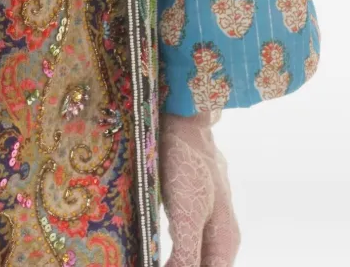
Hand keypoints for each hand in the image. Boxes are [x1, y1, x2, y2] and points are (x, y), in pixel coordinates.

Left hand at [160, 112, 239, 266]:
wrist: (185, 122)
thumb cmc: (187, 166)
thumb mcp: (187, 213)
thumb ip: (187, 251)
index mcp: (225, 240)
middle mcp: (222, 234)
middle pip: (204, 265)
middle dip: (181, 264)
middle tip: (149, 259)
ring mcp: (208, 218)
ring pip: (195, 254)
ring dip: (177, 260)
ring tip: (149, 257)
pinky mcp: (193, 205)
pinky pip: (185, 236)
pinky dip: (172, 247)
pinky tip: (153, 247)